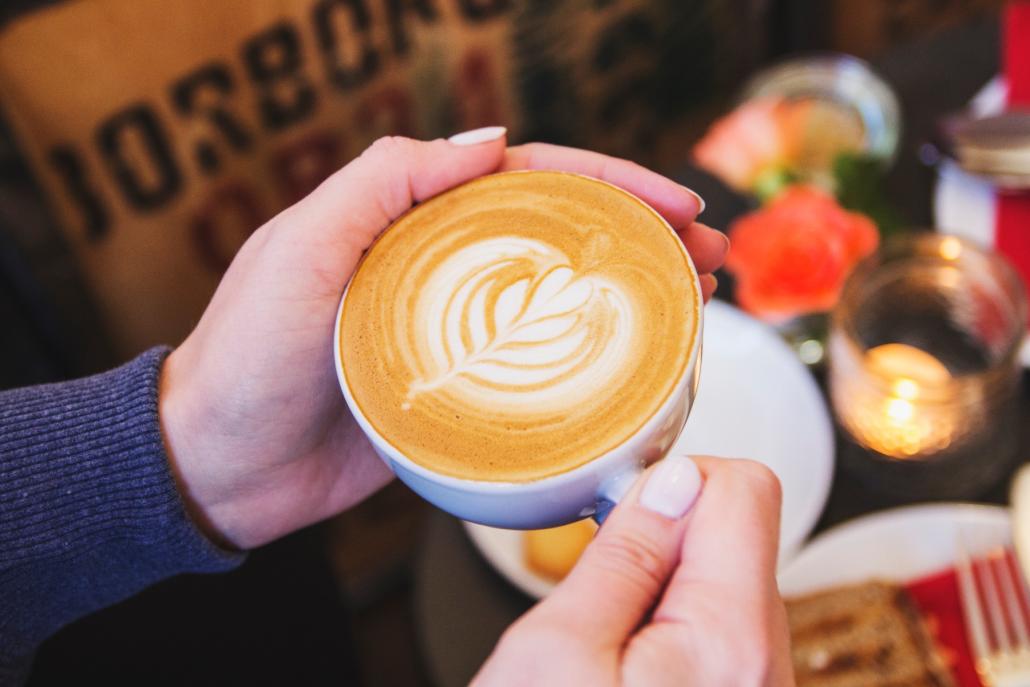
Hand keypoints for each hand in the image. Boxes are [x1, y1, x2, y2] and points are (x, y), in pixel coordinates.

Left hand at [159, 129, 727, 548]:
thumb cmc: (245, 356)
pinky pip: (538, 370)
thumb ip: (382, 182)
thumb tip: (490, 139)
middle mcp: (444, 270)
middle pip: (564, 238)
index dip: (612, 183)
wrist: (219, 468)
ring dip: (633, 295)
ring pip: (561, 300)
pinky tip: (639, 366)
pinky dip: (593, 361)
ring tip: (700, 300)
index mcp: (413, 220)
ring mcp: (459, 334)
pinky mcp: (463, 396)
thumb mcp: (299, 250)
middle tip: (710, 254)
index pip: (530, 181)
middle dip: (644, 237)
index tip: (676, 202)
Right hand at [475, 455, 793, 686]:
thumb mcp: (558, 653)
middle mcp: (766, 665)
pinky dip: (669, 623)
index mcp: (731, 640)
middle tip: (599, 591)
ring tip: (607, 638)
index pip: (747, 488)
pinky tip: (625, 664)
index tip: (623, 512)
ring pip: (725, 578)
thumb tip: (673, 480)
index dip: (677, 479)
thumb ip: (625, 557)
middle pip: (738, 532)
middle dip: (663, 538)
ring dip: (661, 583)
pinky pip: (718, 629)